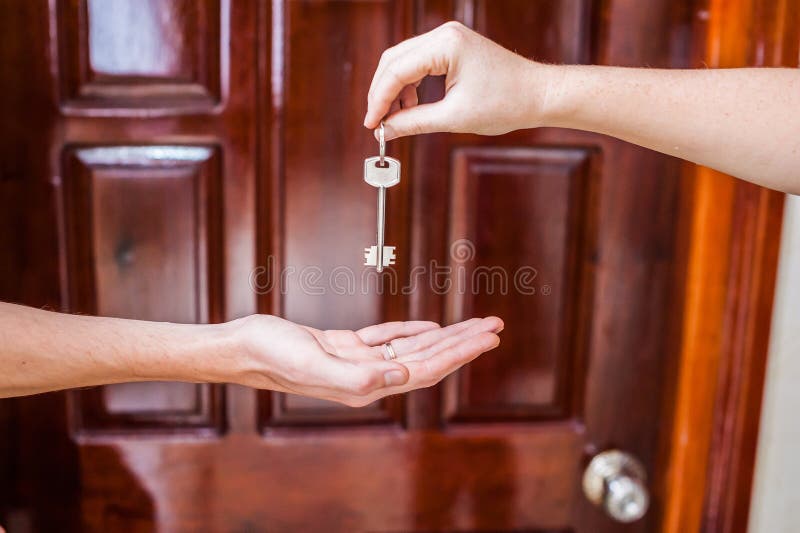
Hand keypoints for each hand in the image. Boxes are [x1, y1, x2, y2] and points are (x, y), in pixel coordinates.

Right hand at [230, 315, 502, 406]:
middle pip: (428, 359)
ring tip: (473, 325)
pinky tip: (429, 328)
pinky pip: (388, 338)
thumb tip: (403, 374)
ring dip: (445, 335)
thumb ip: (358, 377)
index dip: (459, 353)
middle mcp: (368, 376)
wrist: (243, 346)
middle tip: (494, 327)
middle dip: (463, 342)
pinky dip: (412, 331)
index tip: (486, 338)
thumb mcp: (314, 365)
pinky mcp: (346, 347)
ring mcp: (358, 362)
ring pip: (412, 347)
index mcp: (366, 385)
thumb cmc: (272, 356)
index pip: (425, 369)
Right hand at [364, 21, 551, 139]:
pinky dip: (410, 83)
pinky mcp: (453, 46)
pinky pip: (419, 62)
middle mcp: (444, 34)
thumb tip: (386, 130)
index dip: (379, 100)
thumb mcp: (454, 118)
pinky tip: (410, 105)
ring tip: (394, 118)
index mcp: (446, 45)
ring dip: (394, 89)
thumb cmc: (506, 103)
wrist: (538, 94)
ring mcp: (448, 38)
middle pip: (394, 60)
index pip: (397, 70)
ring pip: (404, 60)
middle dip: (381, 92)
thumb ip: (414, 122)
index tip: (371, 124)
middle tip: (376, 122)